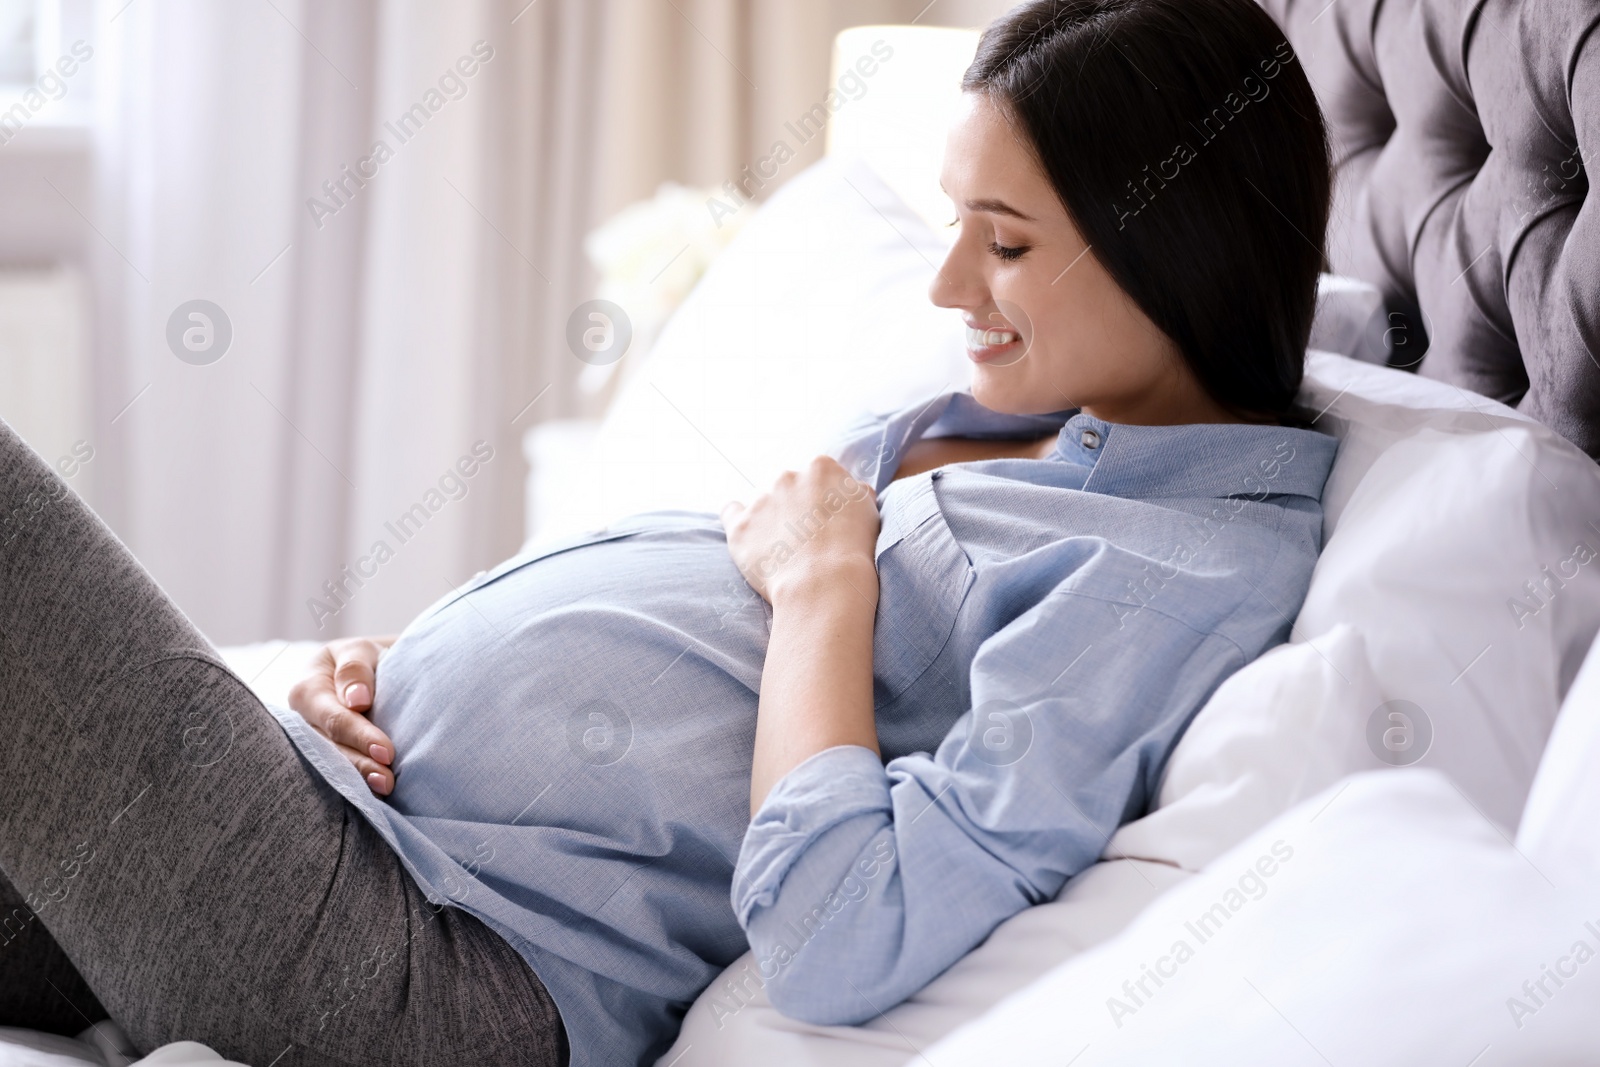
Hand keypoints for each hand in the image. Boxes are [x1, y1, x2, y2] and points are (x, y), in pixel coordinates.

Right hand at [287, 635, 399, 795]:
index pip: (334, 719)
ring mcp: (312, 743)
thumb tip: (357, 699)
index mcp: (306, 691)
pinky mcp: (324, 758)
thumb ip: (355, 669)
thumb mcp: (358, 651)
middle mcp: (303, 723)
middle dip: (359, 765)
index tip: (387, 752)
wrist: (363, 671)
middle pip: (331, 748)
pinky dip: (357, 784)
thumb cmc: (360, 659)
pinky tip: (375, 796)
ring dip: (359, 780)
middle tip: (387, 781)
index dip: (359, 736)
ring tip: (385, 789)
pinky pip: (337, 773)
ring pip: (333, 765)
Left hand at [721, 455, 880, 605]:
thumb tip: (848, 489)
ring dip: (771, 520)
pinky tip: (749, 535)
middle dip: (794, 507)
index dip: (822, 498)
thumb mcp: (869, 509)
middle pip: (787, 486)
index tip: (825, 519)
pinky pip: (731, 513)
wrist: (825, 582)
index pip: (818, 474)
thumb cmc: (854, 549)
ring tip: (784, 550)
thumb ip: (853, 491)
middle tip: (806, 537)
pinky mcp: (740, 526)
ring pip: (762, 503)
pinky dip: (738, 521)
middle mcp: (787, 477)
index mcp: (821, 468)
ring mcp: (760, 500)